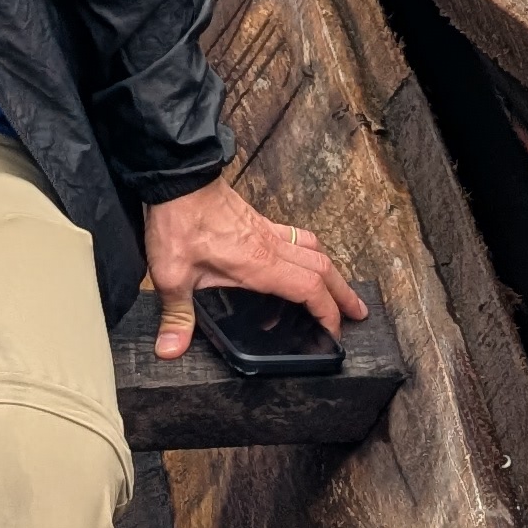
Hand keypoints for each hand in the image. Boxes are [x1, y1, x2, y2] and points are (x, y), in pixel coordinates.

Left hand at [141, 180, 365, 358]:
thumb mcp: (171, 275)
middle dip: (343, 293)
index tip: (334, 331)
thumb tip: (170, 351)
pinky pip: (295, 236)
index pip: (309, 289)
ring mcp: (267, 230)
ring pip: (313, 249)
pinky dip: (308, 251)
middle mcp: (271, 246)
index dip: (327, 311)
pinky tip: (300, 260)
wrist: (179, 177)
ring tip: (337, 289)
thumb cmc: (179, 222)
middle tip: (357, 312)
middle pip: (323, 268)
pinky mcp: (258, 221)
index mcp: (259, 263)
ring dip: (330, 271)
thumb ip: (177, 315)